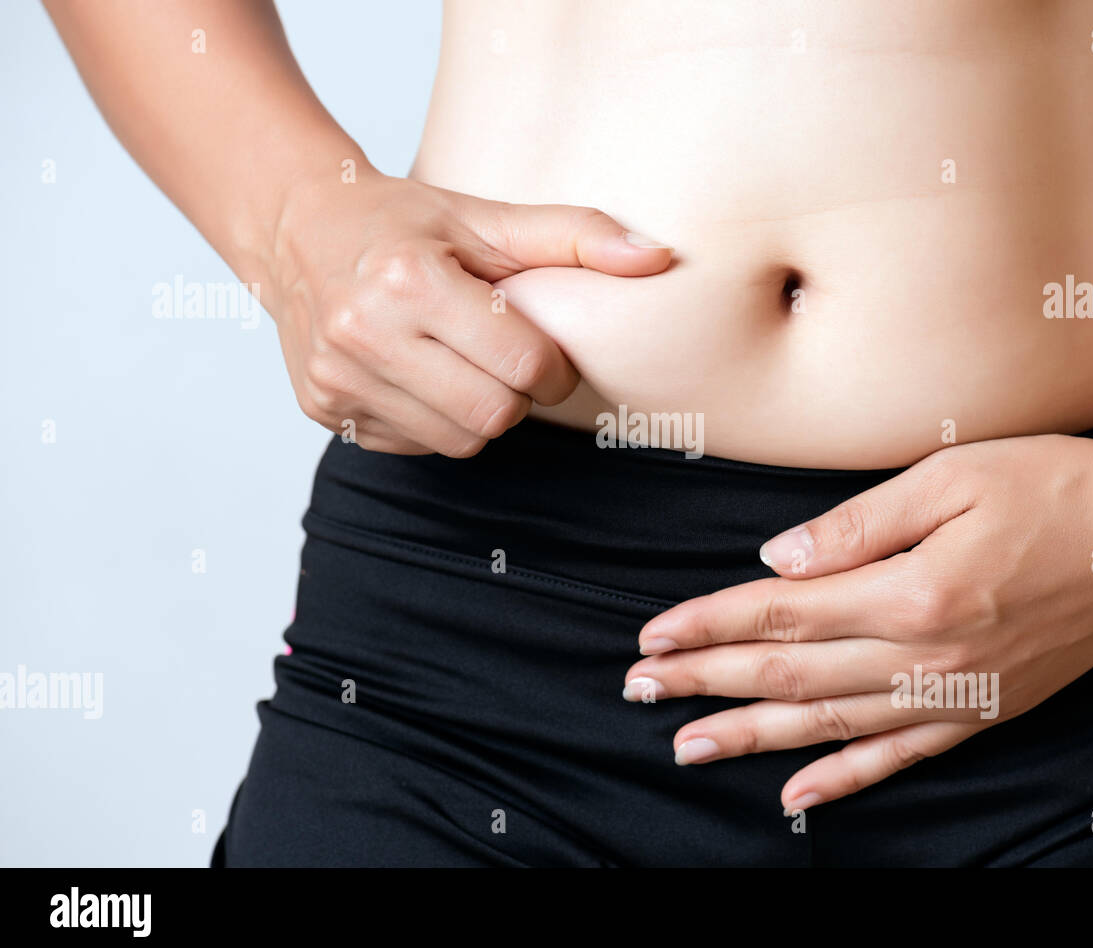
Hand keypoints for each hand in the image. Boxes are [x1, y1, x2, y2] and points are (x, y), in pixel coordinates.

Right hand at [265, 167, 670, 453]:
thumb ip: (576, 236)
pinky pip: (414, 446)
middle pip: (493, 415)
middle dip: (517, 394)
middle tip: (507, 360)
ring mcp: (337, 378)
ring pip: (457, 441)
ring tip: (462, 363)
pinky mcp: (323, 410)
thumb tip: (656, 259)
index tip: (545, 352)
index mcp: (409, 280)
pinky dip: (432, 420)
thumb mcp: (486, 216)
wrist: (295, 228)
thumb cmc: (403, 221)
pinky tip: (420, 375)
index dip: (553, 367)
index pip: (523, 365)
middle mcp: (363, 333)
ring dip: (478, 412)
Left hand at [625, 427, 1092, 813]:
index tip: (652, 636)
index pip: (779, 615)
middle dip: (704, 682)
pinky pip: (899, 758)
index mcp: (908, 591)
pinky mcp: (983, 710)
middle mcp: (924, 656)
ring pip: (828, 725)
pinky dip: (845, 781)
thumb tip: (776, 562)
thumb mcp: (951, 479)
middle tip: (639, 691)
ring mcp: (953, 693)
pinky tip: (799, 799)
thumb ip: (857, 526)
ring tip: (688, 746)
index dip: (708, 625)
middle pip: (788, 674)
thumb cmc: (1053, 486)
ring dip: (751, 736)